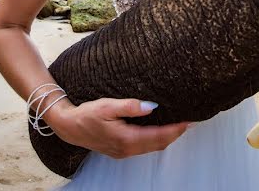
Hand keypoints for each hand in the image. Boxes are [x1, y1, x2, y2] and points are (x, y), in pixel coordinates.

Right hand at [44, 97, 191, 158]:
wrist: (69, 127)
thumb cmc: (87, 114)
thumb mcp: (108, 106)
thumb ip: (131, 106)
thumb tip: (152, 107)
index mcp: (126, 138)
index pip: (158, 136)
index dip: (175, 130)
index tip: (189, 121)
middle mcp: (127, 149)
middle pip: (158, 144)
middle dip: (175, 134)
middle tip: (190, 122)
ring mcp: (123, 152)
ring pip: (152, 148)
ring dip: (166, 138)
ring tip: (179, 126)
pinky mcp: (120, 151)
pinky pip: (144, 148)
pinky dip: (155, 140)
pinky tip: (159, 131)